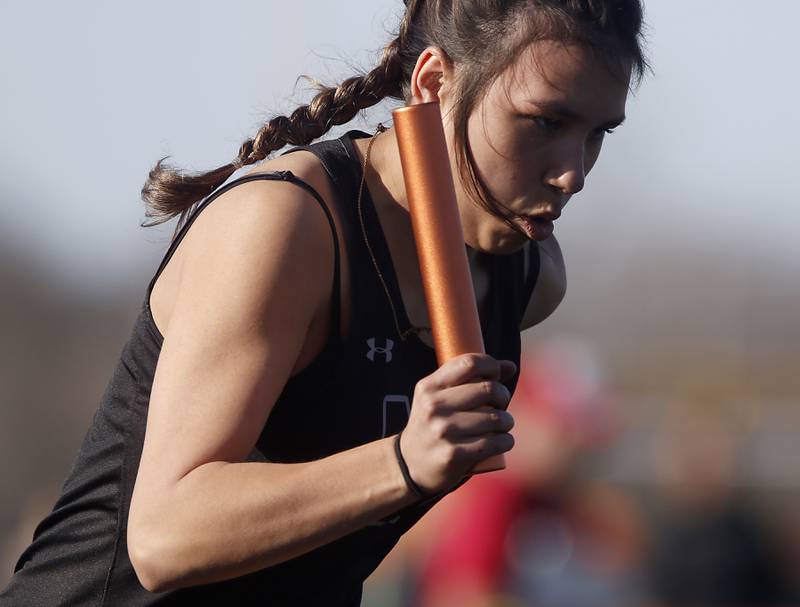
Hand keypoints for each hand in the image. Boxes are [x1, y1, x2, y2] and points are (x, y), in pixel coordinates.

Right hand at [399, 353, 515, 494]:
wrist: (410, 463)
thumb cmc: (434, 423)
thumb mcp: (439, 397)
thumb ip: (469, 378)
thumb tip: (510, 366)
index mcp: (429, 387)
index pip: (470, 363)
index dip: (491, 366)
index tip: (495, 376)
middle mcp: (434, 406)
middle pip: (487, 389)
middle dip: (503, 395)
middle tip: (501, 403)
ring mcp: (442, 431)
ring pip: (495, 418)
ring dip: (507, 421)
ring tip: (503, 424)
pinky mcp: (453, 454)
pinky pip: (493, 443)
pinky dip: (506, 441)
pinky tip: (504, 440)